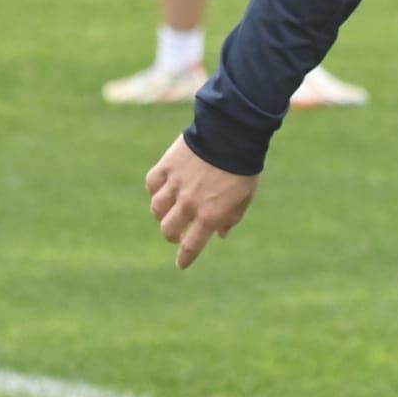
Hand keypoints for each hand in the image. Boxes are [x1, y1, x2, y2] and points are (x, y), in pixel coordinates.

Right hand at [146, 135, 258, 270]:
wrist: (232, 132)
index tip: (181, 263)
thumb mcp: (245, 195)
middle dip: (172, 236)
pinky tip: (161, 189)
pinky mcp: (167, 166)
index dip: (185, 258)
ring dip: (162, 214)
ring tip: (169, 211)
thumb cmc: (243, 165)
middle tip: (177, 233)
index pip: (192, 245)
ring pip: (157, 209)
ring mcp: (175, 184)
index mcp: (210, 214)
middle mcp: (189, 203)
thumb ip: (232, 217)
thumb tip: (220, 234)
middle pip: (169, 230)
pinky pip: (152, 184)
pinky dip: (155, 190)